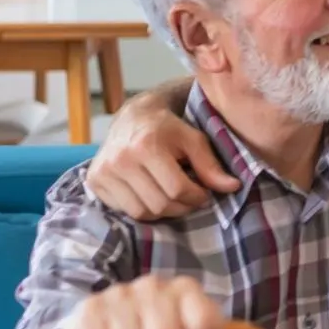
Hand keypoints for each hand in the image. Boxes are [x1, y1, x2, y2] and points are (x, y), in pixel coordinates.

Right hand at [86, 98, 238, 220]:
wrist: (133, 116)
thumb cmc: (168, 128)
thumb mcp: (193, 139)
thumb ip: (211, 164)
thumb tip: (233, 187)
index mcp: (146, 146)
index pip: (177, 189)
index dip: (196, 196)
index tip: (203, 192)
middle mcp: (120, 160)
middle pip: (159, 204)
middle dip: (182, 206)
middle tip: (190, 196)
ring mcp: (104, 172)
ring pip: (142, 212)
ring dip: (163, 211)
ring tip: (172, 196)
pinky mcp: (96, 181)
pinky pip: (125, 211)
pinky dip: (144, 208)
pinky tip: (152, 193)